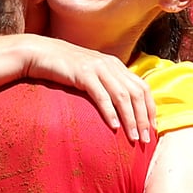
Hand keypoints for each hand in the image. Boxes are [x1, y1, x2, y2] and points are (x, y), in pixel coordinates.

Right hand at [22, 35, 155, 142]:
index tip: (152, 128)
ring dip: (130, 119)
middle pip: (136, 93)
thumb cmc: (64, 68)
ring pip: (123, 96)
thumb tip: (117, 108)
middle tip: (146, 139)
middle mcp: (111, 65)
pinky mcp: (83, 74)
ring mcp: (97, 68)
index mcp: (116, 65)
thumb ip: (105, 84)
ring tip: (133, 137)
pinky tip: (113, 127)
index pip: (143, 87)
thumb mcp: (91, 74)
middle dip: (144, 118)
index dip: (150, 108)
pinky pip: (101, 95)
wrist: (40, 53)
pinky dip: (109, 112)